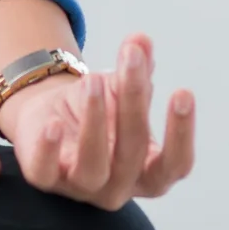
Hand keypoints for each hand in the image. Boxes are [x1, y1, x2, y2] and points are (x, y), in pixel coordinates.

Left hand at [0, 33, 194, 209]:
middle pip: (133, 153)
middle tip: (132, 59)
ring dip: (94, 123)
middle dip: (133, 102)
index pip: (176, 164)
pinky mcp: (46, 180)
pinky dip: (49, 150)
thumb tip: (141, 40)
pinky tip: (52, 123)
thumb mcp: (122, 87)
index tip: (183, 91)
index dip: (181, 133)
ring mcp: (82, 188)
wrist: (51, 116)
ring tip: (93, 80)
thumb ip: (138, 68)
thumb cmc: (100, 109)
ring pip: (93, 166)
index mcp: (149, 172)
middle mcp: (119, 187)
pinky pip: (45, 173)